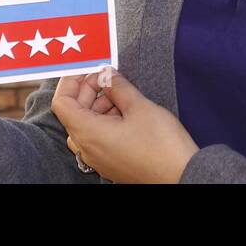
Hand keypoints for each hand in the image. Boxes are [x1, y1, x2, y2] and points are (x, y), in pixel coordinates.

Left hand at [51, 67, 199, 183]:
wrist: (183, 176)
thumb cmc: (162, 146)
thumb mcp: (139, 107)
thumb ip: (117, 87)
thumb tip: (106, 74)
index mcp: (89, 134)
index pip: (62, 103)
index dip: (70, 82)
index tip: (85, 69)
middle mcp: (87, 149)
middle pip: (73, 113)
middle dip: (88, 91)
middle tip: (108, 77)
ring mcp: (98, 159)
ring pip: (86, 125)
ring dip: (98, 105)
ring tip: (121, 94)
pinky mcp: (110, 163)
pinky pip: (97, 138)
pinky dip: (104, 120)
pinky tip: (125, 111)